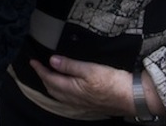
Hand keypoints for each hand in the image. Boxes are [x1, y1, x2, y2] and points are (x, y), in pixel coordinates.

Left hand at [31, 56, 160, 118]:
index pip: (49, 79)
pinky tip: (66, 87)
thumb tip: (52, 61)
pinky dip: (62, 91)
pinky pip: (69, 99)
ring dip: (51, 85)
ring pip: (60, 95)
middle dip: (43, 78)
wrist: (132, 97)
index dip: (40, 70)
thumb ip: (70, 66)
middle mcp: (74, 99)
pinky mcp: (90, 104)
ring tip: (49, 76)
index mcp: (72, 89)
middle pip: (52, 89)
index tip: (32, 61)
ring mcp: (82, 104)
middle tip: (38, 67)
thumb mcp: (90, 69)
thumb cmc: (112, 82)